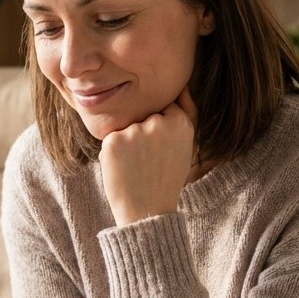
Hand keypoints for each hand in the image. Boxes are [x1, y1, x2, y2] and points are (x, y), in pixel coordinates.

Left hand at [99, 87, 197, 226]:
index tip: (160, 151)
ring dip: (128, 143)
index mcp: (181, 122)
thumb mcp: (186, 145)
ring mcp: (135, 131)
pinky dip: (114, 152)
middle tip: (149, 163)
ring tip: (137, 167)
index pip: (163, 109)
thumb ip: (186, 112)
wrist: (147, 211)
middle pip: (143, 116)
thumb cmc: (167, 178)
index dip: (159, 131)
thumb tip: (182, 85)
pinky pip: (112, 138)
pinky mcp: (114, 140)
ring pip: (127, 127)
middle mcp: (158, 123)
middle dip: (142, 135)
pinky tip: (124, 169)